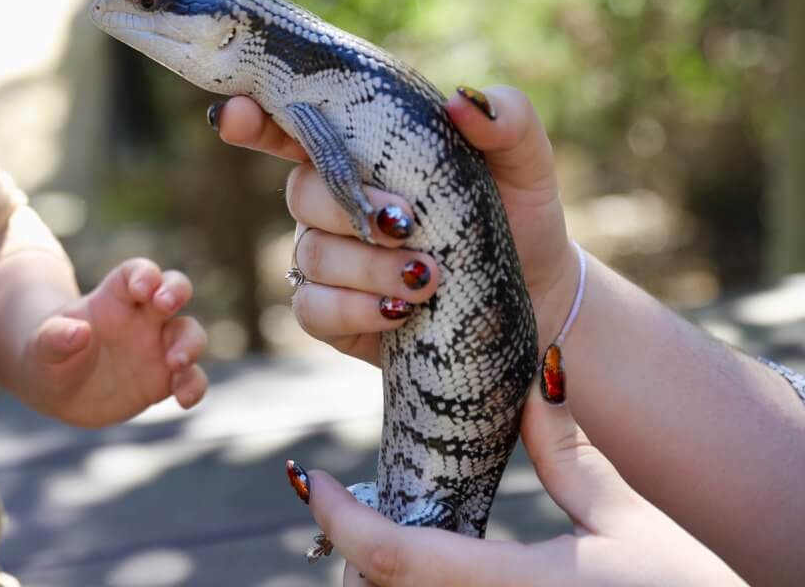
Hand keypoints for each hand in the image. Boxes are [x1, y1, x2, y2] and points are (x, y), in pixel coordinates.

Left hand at [20, 258, 208, 427]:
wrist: (57, 391)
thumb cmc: (49, 356)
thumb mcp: (43, 347)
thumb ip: (56, 337)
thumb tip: (79, 333)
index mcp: (113, 298)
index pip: (136, 272)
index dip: (145, 274)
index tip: (142, 289)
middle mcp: (141, 317)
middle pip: (174, 288)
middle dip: (176, 290)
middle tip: (166, 305)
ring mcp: (156, 347)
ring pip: (189, 332)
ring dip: (190, 342)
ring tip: (174, 362)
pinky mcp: (164, 380)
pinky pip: (191, 378)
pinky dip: (194, 386)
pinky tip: (184, 399)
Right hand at [215, 85, 580, 363]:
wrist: (536, 301)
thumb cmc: (518, 218)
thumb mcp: (525, 164)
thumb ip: (508, 120)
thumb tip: (461, 102)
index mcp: (362, 153)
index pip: (293, 126)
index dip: (255, 118)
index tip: (236, 115)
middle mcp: (333, 202)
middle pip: (300, 192)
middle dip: (348, 208)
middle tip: (408, 223)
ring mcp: (329, 260)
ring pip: (311, 254)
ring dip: (368, 266)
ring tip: (429, 278)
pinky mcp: (335, 315)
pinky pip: (311, 309)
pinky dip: (353, 310)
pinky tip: (399, 311)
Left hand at [294, 386, 743, 585]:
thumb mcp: (629, 521)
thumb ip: (570, 455)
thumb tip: (536, 375)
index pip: (391, 553)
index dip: (339, 514)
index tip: (310, 476)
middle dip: (350, 552)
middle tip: (343, 502)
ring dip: (378, 580)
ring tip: (375, 532)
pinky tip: (419, 570)